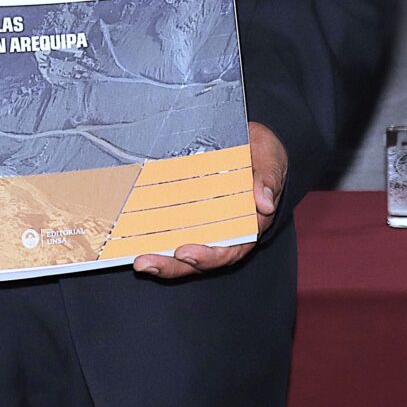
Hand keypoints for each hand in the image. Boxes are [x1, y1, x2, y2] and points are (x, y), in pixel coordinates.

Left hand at [134, 122, 287, 281]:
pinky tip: (135, 242)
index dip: (208, 255)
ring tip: (139, 261)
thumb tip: (265, 204)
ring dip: (162, 260)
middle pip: (201, 258)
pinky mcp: (192, 214)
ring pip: (184, 252)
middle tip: (147, 263)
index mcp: (250, 224)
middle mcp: (227, 231)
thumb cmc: (264, 153)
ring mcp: (207, 225)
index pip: (230, 249)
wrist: (253, 140)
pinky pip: (173, 231)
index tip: (186, 252)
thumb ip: (268, 179)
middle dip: (173, 265)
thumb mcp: (271, 159)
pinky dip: (156, 238)